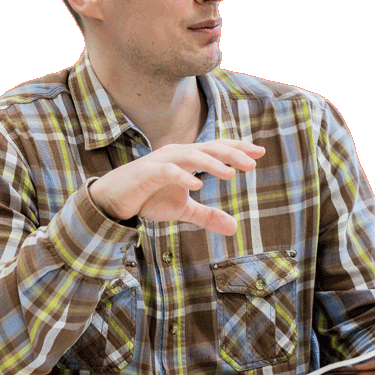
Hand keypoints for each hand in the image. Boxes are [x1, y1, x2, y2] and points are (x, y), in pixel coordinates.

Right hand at [89, 139, 264, 234]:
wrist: (114, 199)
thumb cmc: (149, 198)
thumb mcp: (182, 210)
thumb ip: (207, 215)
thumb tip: (235, 227)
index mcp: (186, 157)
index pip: (216, 148)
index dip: (237, 148)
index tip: (260, 152)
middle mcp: (176, 153)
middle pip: (209, 147)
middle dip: (231, 153)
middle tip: (253, 163)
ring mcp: (161, 161)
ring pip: (191, 155)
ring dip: (211, 163)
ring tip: (230, 174)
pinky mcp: (147, 173)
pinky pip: (167, 171)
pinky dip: (181, 177)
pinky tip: (196, 186)